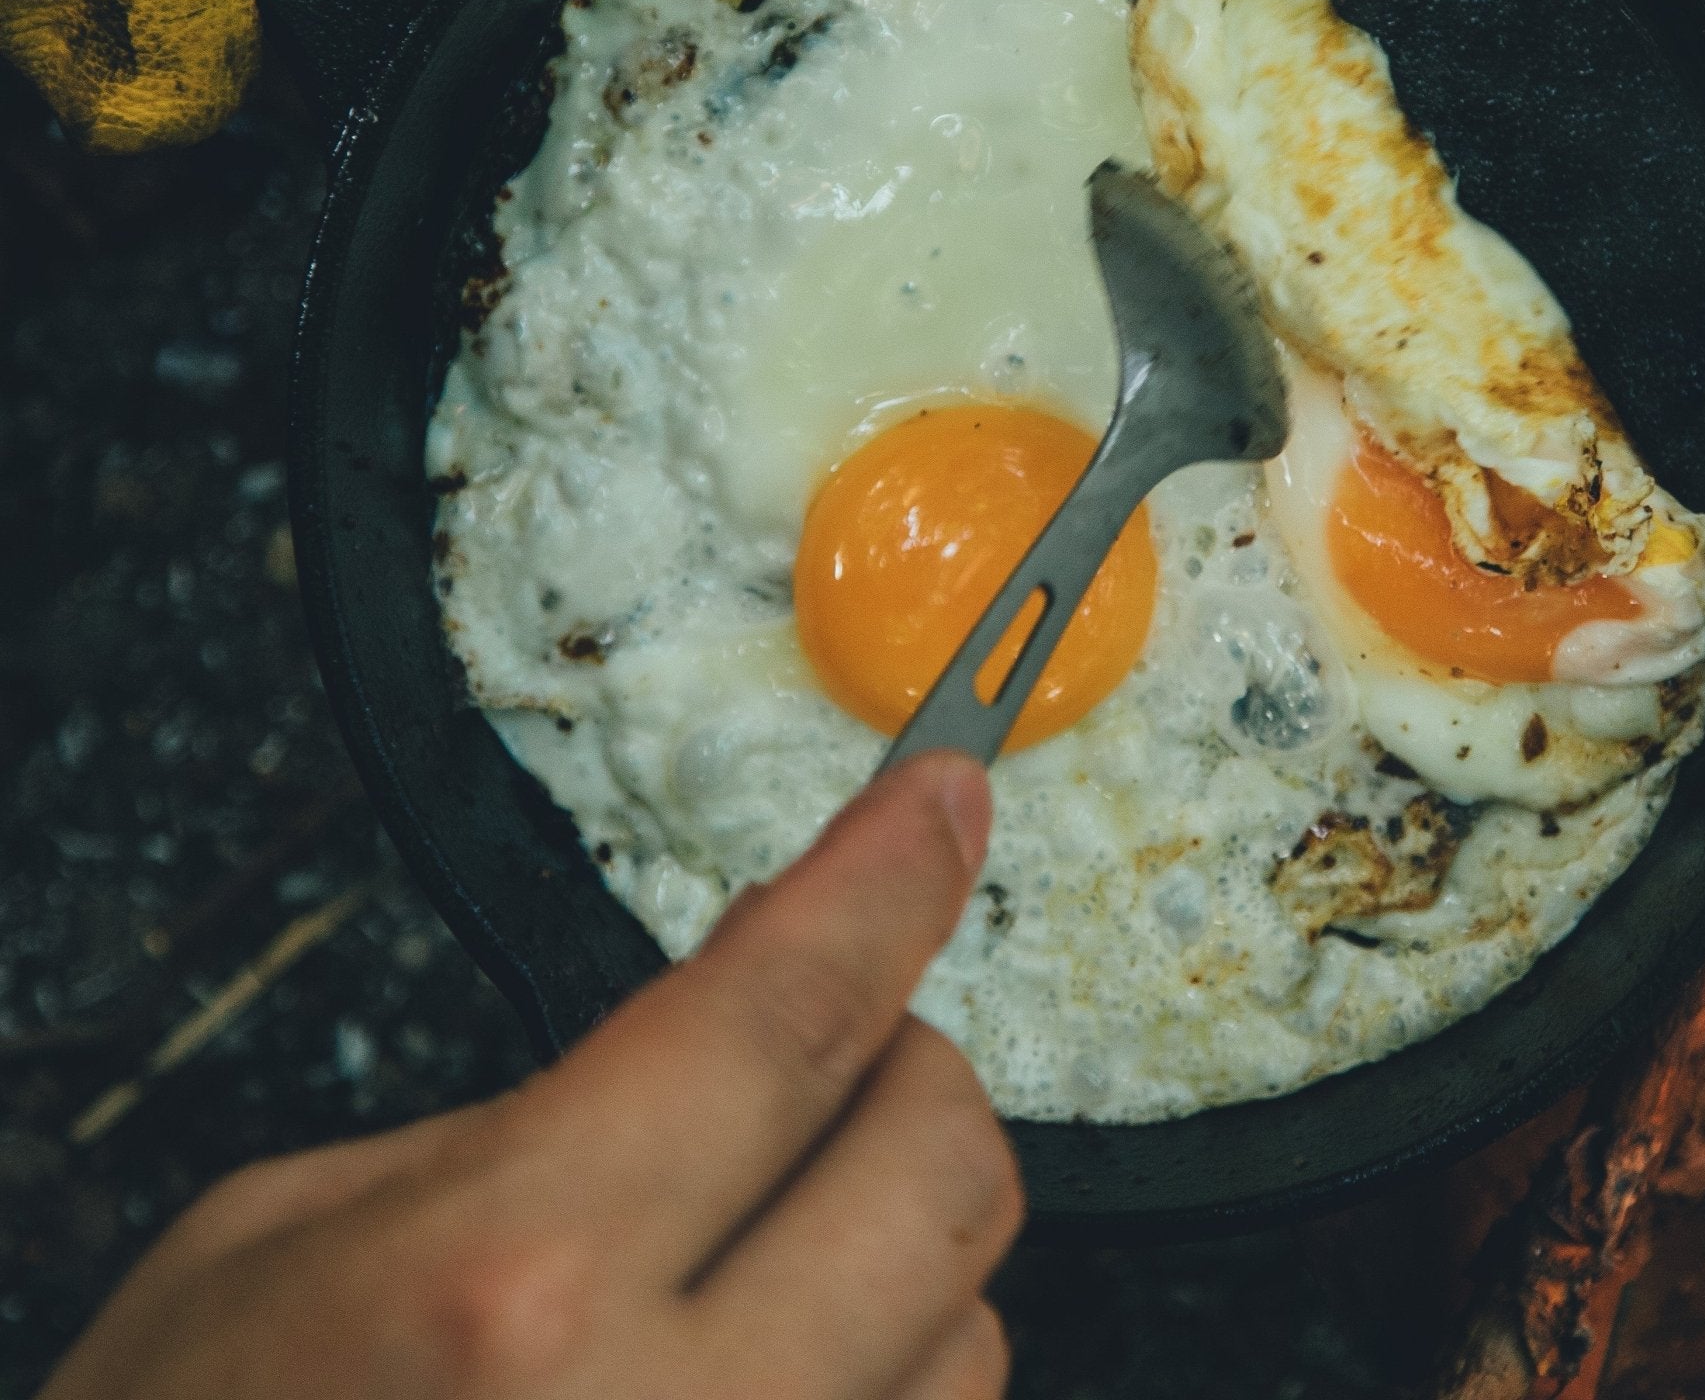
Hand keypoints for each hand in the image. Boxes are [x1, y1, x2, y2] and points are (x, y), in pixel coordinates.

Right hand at [39, 753, 1020, 1399]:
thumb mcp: (291, 1237)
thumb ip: (535, 1119)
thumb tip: (733, 1021)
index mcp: (517, 1282)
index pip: (781, 1012)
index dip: (884, 878)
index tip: (939, 806)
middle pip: (937, 1162)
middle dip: (907, 1065)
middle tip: (825, 1058)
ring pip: (971, 1327)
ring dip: (899, 1244)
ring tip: (764, 1250)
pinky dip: (880, 1376)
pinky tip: (769, 1365)